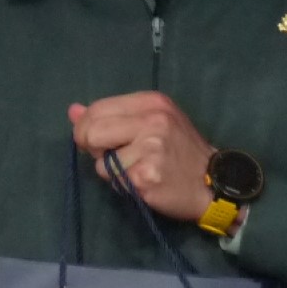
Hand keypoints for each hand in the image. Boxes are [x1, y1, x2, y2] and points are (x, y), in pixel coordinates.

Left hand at [68, 94, 218, 222]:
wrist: (214, 182)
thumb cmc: (179, 151)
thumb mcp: (152, 122)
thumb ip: (113, 115)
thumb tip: (72, 110)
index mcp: (151, 102)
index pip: (97, 108)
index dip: (86, 127)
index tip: (96, 142)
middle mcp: (152, 120)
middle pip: (92, 132)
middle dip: (93, 149)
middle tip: (113, 158)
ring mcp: (150, 148)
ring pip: (101, 162)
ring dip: (112, 171)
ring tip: (138, 169)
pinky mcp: (147, 175)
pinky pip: (115, 181)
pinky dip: (124, 185)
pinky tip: (144, 181)